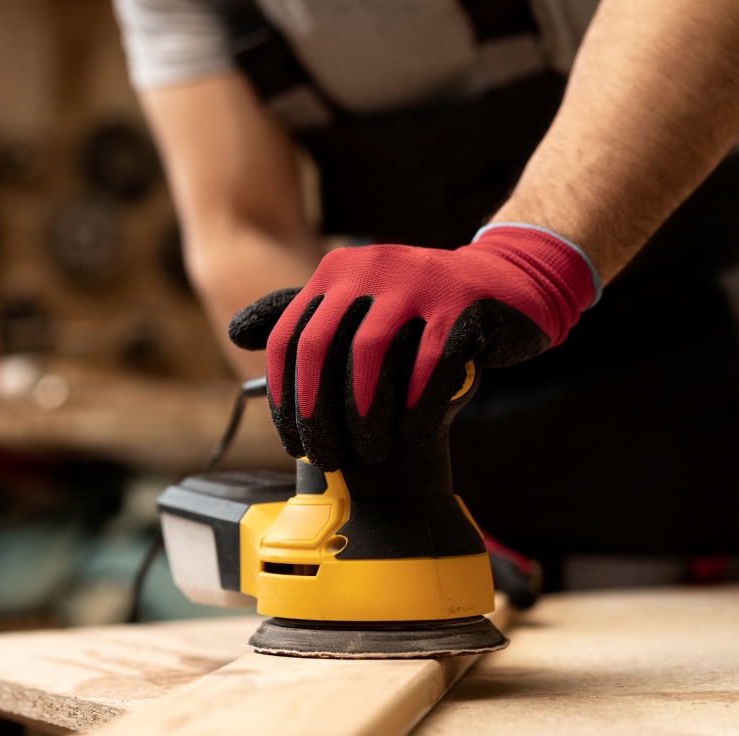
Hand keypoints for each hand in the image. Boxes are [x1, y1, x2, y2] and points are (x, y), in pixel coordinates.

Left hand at [228, 224, 597, 470]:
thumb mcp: (358, 303)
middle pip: (321, 350)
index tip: (292, 443)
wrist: (509, 284)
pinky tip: (410, 436)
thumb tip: (234, 334)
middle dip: (317, 414)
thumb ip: (301, 317)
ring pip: (371, 357)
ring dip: (364, 416)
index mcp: (335, 272)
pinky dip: (414, 406)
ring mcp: (417, 281)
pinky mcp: (462, 304)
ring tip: (370, 452)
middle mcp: (369, 269)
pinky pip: (429, 363)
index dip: (284, 398)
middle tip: (326, 458)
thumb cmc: (420, 308)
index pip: (288, 339)